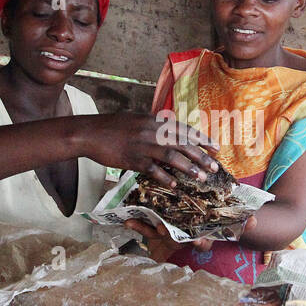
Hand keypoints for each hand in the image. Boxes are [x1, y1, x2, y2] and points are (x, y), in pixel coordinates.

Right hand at [86, 112, 219, 187]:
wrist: (90, 133)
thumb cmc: (113, 127)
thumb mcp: (137, 119)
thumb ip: (155, 125)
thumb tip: (172, 132)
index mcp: (154, 121)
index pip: (184, 129)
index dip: (201, 139)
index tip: (215, 148)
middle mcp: (151, 131)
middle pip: (182, 144)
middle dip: (201, 156)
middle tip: (215, 167)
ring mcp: (142, 145)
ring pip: (171, 157)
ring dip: (188, 168)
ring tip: (201, 178)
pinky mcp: (132, 159)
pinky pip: (152, 169)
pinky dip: (164, 177)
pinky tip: (174, 185)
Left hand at [123, 215, 255, 261]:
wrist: (204, 222)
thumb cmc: (216, 222)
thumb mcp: (232, 221)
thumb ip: (243, 222)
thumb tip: (254, 220)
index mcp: (199, 236)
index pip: (199, 242)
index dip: (197, 242)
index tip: (195, 240)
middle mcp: (184, 237)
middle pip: (174, 237)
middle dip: (162, 232)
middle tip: (159, 227)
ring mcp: (170, 233)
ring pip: (157, 233)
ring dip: (146, 228)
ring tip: (136, 222)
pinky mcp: (157, 227)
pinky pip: (145, 227)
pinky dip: (137, 224)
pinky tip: (126, 219)